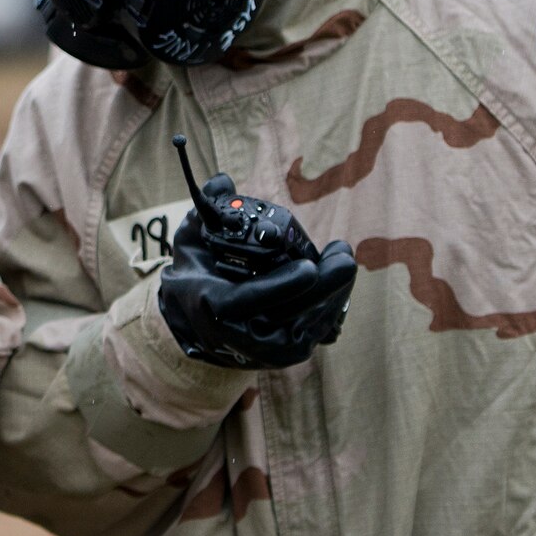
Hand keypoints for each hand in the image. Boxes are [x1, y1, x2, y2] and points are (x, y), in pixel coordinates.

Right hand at [155, 190, 354, 368]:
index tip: (308, 268)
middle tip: (343, 255)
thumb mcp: (192, 238)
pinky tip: (341, 282)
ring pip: (309, 322)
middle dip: (325, 284)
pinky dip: (332, 305)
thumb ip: (205, 209)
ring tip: (342, 258)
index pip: (247, 299)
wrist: (197, 321)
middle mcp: (238, 334)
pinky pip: (316, 330)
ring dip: (335, 291)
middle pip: (291, 312)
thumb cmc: (200, 272)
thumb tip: (222, 181)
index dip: (280, 286)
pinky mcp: (286, 354)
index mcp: (212, 305)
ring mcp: (264, 349)